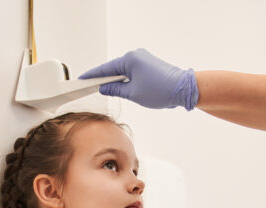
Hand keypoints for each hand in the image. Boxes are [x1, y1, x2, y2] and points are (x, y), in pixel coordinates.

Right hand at [78, 48, 198, 110]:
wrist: (182, 89)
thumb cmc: (161, 90)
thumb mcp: (132, 93)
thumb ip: (116, 90)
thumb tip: (105, 88)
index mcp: (130, 59)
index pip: (106, 69)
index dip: (93, 76)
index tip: (83, 79)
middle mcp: (136, 55)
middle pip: (114, 69)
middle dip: (104, 79)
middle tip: (91, 88)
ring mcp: (143, 59)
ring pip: (123, 71)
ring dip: (116, 81)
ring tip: (108, 92)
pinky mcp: (148, 65)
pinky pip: (132, 72)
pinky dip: (125, 80)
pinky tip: (122, 87)